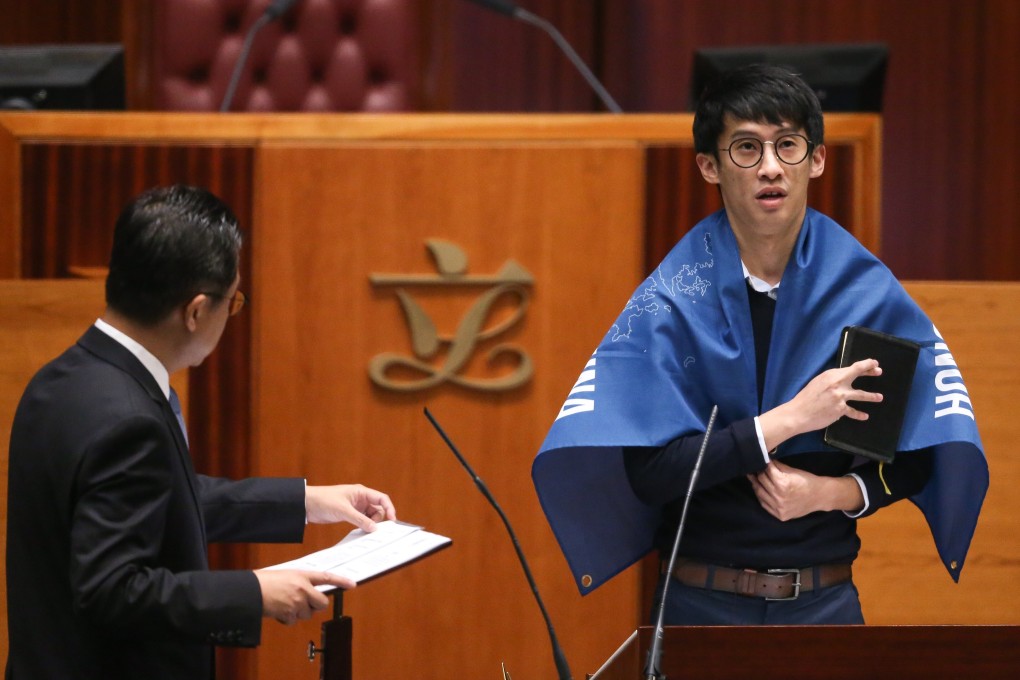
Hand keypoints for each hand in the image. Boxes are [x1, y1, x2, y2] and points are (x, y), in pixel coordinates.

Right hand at [254, 569, 354, 624]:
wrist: (250, 591)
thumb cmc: (264, 581)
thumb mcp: (285, 576)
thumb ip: (299, 583)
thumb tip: (307, 593)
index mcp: (302, 575)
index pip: (326, 577)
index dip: (340, 581)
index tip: (351, 584)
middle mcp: (303, 588)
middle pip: (321, 603)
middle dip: (315, 606)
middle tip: (305, 603)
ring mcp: (297, 602)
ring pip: (307, 614)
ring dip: (298, 612)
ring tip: (284, 604)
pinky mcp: (290, 614)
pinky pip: (294, 621)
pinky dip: (287, 619)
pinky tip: (278, 611)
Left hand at [304, 483, 395, 531]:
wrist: (307, 504)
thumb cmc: (324, 500)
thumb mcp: (343, 510)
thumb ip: (360, 519)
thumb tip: (374, 529)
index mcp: (361, 492)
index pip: (381, 499)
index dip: (389, 508)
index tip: (392, 521)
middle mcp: (360, 499)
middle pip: (378, 509)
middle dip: (378, 520)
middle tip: (375, 531)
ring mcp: (355, 507)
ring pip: (370, 516)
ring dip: (371, 524)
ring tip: (367, 533)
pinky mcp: (349, 514)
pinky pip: (362, 521)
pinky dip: (364, 526)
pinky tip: (362, 533)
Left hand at [748, 460, 863, 520]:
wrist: (820, 497)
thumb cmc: (806, 481)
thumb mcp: (792, 471)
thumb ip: (777, 466)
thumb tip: (765, 459)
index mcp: (783, 484)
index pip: (766, 471)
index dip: (764, 464)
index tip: (761, 460)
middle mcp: (779, 497)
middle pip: (761, 481)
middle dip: (758, 473)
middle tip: (755, 468)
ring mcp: (778, 508)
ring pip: (759, 493)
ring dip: (756, 484)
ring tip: (754, 478)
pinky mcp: (779, 515)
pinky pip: (764, 504)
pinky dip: (760, 496)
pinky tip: (760, 489)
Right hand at [759, 358, 882, 450]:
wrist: (798, 413)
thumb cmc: (805, 398)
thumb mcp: (818, 382)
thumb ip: (832, 380)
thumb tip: (843, 380)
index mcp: (831, 375)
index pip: (853, 367)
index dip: (866, 364)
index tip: (873, 363)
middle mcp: (838, 384)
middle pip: (857, 375)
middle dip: (870, 372)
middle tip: (879, 371)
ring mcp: (840, 397)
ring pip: (861, 395)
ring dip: (872, 396)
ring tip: (879, 397)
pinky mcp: (840, 410)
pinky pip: (853, 411)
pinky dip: (859, 414)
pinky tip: (864, 416)